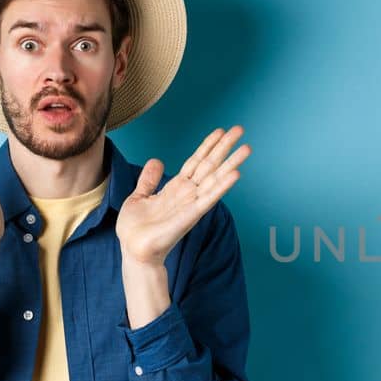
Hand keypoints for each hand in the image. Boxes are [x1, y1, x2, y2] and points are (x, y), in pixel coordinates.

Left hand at [118, 126, 250, 264]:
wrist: (134, 251)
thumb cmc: (136, 229)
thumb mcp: (139, 197)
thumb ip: (149, 179)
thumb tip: (157, 161)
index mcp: (176, 188)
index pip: (195, 161)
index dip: (207, 145)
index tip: (220, 131)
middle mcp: (188, 193)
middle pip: (210, 165)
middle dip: (225, 147)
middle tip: (240, 129)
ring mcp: (191, 204)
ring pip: (215, 178)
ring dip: (231, 163)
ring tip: (246, 148)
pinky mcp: (190, 216)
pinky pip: (208, 198)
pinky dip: (222, 187)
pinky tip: (235, 175)